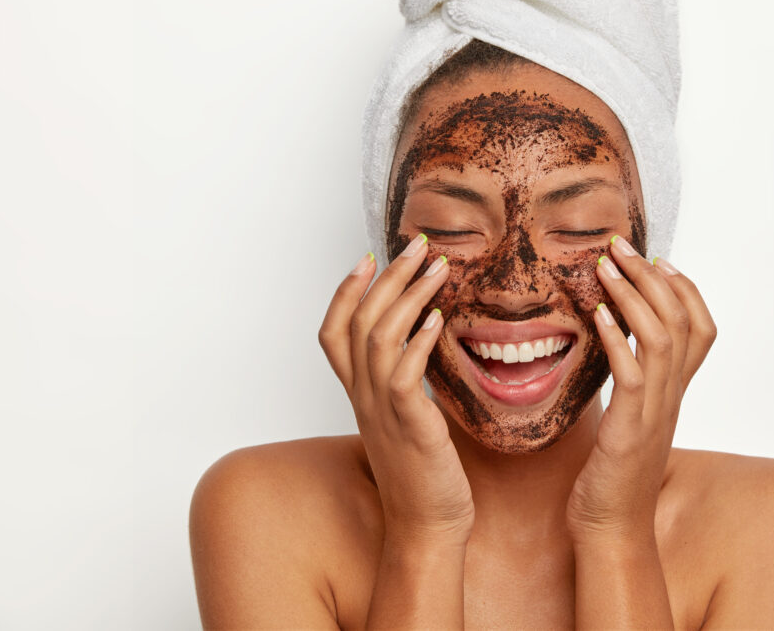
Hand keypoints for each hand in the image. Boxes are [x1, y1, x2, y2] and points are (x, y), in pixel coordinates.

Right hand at [318, 234, 474, 544]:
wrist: (426, 526)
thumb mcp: (405, 420)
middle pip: (359, 323)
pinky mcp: (408, 426)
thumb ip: (402, 384)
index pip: (334, 333)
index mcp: (360, 395)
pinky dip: (418, 342)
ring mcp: (382, 411)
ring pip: (378, 338)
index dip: (345, 292)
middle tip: (418, 246)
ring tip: (437, 268)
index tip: (368, 257)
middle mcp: (363, 398)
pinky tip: (438, 319)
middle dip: (387, 278)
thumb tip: (420, 349)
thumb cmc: (422, 474)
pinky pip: (402, 374)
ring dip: (408, 297)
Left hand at [566, 236, 715, 543]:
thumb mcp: (629, 418)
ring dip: (634, 295)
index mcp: (675, 392)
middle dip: (653, 276)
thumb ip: (631, 384)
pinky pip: (633, 373)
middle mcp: (673, 396)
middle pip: (684, 320)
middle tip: (620, 246)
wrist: (611, 527)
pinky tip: (597, 313)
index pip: (701, 328)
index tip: (657, 259)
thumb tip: (615, 348)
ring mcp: (656, 411)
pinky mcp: (631, 428)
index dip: (685, 288)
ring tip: (605, 266)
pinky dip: (618, 338)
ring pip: (663, 337)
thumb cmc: (613, 473)